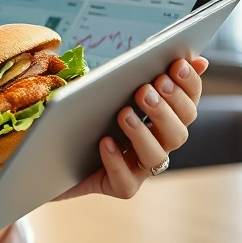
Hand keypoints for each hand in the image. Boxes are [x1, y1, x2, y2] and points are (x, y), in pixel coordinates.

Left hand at [53, 57, 207, 201]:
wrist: (53, 152)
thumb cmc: (85, 113)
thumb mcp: (106, 86)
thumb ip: (138, 70)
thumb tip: (181, 56)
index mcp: (162, 118)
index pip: (188, 103)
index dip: (188, 84)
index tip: (177, 63)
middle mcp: (157, 144)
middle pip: (178, 132)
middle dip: (166, 108)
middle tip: (145, 89)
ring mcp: (140, 168)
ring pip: (156, 156)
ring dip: (143, 133)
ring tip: (124, 114)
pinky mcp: (119, 186)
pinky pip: (126, 182)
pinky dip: (116, 161)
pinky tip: (105, 142)